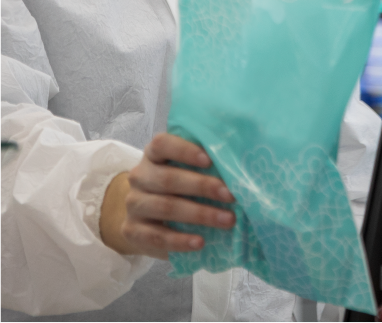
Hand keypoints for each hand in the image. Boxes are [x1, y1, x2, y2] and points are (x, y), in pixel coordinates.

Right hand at [101, 133, 233, 257]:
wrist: (145, 218)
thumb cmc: (179, 187)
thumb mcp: (189, 171)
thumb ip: (207, 165)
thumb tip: (245, 167)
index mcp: (154, 155)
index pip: (162, 144)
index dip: (185, 150)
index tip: (210, 160)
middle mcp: (140, 177)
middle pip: (168, 179)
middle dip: (203, 187)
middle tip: (232, 196)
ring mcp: (134, 204)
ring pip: (165, 207)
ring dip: (199, 214)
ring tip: (227, 220)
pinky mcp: (132, 231)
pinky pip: (155, 236)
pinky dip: (180, 241)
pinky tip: (200, 242)